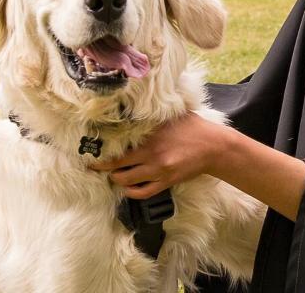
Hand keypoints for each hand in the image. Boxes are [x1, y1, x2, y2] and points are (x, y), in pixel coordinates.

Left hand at [91, 113, 227, 199]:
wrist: (214, 147)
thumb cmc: (193, 128)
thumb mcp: (170, 117)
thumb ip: (150, 117)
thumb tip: (130, 111)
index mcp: (150, 139)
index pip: (118, 149)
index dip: (101, 155)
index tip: (90, 155)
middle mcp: (152, 157)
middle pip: (117, 168)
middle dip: (104, 169)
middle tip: (97, 166)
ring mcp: (159, 172)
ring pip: (127, 182)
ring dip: (116, 179)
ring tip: (113, 175)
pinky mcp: (166, 182)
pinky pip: (142, 192)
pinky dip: (131, 192)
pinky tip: (127, 187)